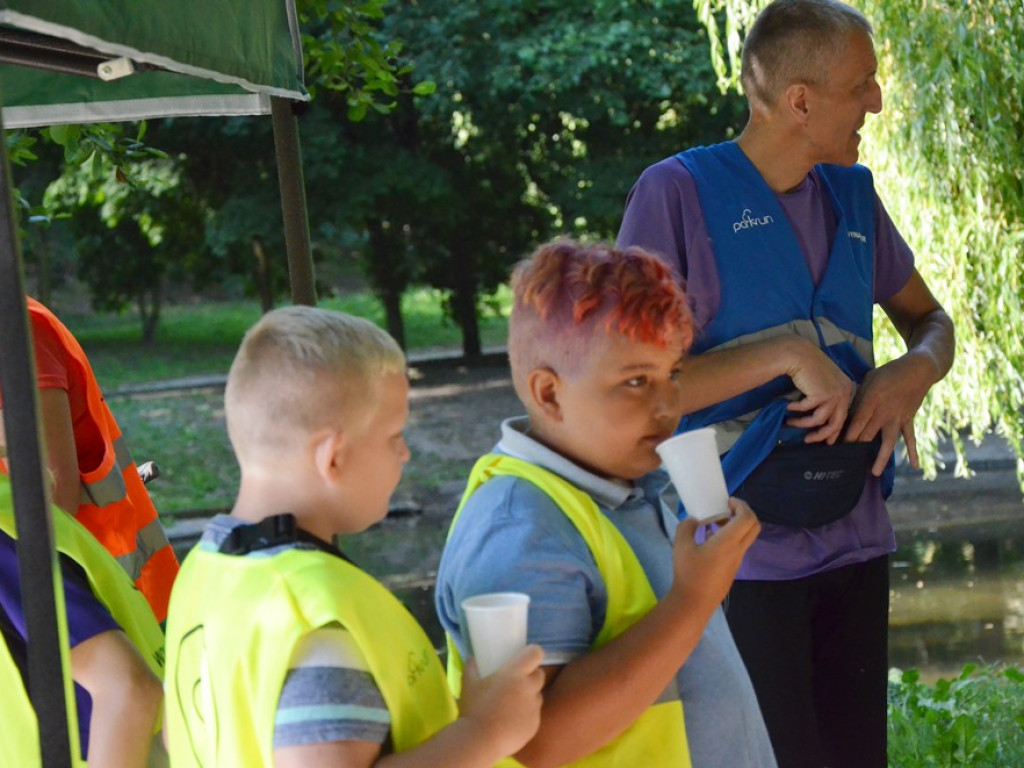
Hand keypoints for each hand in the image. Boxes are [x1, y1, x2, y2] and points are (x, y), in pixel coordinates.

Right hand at [459, 644, 544, 758]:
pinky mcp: (535, 726)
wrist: (481, 741)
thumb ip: (471, 668)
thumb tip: (472, 658)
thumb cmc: (475, 708)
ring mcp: (534, 708)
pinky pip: (534, 715)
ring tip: (512, 705)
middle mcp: (529, 688)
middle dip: (531, 676)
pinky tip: (511, 722)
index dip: (532, 653)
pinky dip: (526, 716)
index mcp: (515, 673)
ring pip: (537, 696)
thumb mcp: (468, 684)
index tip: (524, 657)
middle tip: (515, 682)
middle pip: (539, 675)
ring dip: (529, 696)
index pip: (536, 653)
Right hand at [671, 499, 759, 612]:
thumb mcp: (681, 546)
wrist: (695, 602)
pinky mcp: (733, 569)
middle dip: (744, 513)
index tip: (727, 501)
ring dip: (738, 526)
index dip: (741, 505)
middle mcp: (738, 550)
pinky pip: (739, 547)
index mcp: (728, 541)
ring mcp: (737, 561)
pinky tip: (712, 540)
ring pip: (747, 537)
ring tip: (716, 523)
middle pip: (754, 526)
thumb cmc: (689, 572)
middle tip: (727, 509)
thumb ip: (687, 527)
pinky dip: (732, 537)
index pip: (747, 518)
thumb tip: (694, 520)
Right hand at [782, 338, 853, 444]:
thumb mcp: (823, 382)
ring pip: (819, 420)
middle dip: (821, 435)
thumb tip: (821, 418)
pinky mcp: (823, 395)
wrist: (799, 354)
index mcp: (846, 389)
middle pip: (835, 424)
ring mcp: (835, 394)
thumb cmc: (807, 366)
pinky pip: (806, 410)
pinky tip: (787, 407)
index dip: (834, 431)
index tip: (825, 441)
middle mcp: (844, 392)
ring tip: (790, 422)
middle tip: (807, 440)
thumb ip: (827, 397)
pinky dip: (795, 410)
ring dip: (802, 423)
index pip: (843, 416)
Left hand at [844, 354, 933, 474]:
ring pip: (888, 442)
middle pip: (867, 435)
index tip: (835, 447)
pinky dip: (913, 452)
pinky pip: (910, 438)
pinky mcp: (908, 420)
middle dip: (856, 449)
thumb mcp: (869, 380)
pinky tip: (914, 466)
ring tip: (874, 473)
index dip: (846, 436)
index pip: (856, 423)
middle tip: (845, 463)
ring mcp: (897, 418)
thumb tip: (847, 411)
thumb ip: (859, 397)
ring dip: (881, 457)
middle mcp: (884, 412)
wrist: (917, 369)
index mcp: (871, 401)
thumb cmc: (889, 372)